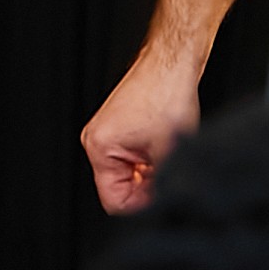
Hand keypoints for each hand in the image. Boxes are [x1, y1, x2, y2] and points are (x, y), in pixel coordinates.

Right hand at [81, 59, 205, 213]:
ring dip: (149, 172)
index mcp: (99, 148)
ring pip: (128, 174)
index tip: (162, 199)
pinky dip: (149, 159)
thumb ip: (161, 186)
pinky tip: (163, 146)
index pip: (114, 201)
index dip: (141, 206)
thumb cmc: (166, 94)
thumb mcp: (169, 151)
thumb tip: (163, 206)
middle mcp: (96, 140)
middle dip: (146, 187)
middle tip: (169, 173)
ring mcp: (107, 133)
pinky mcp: (119, 127)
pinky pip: (130, 158)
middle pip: (120, 188)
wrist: (171, 63)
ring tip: (167, 154)